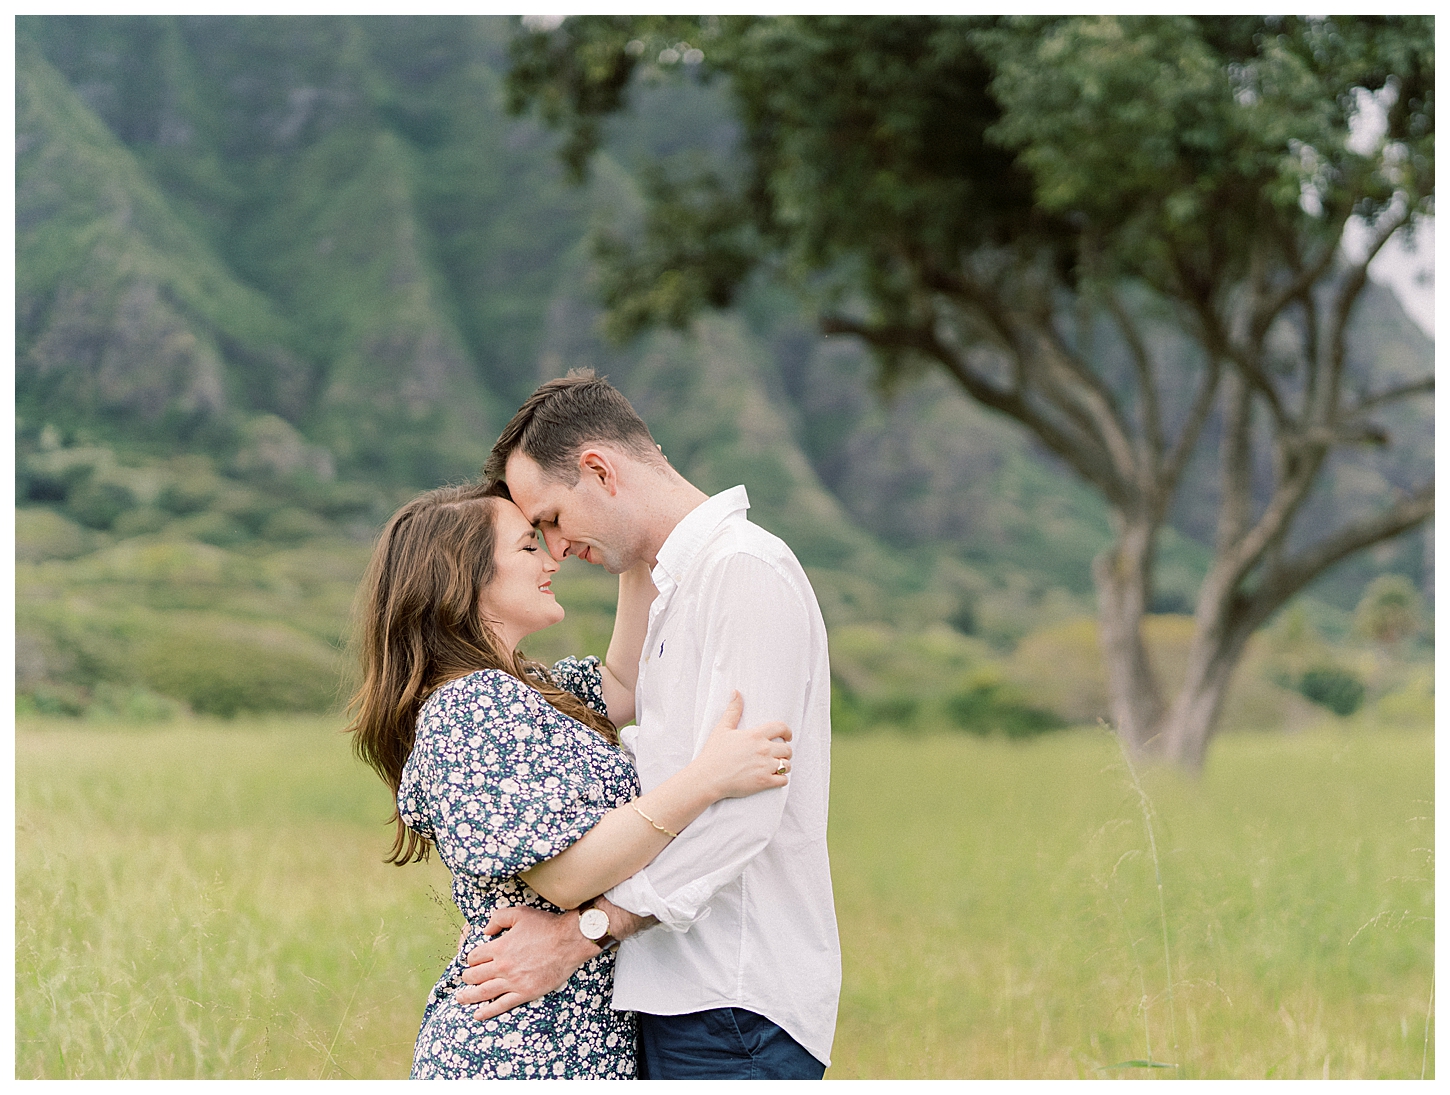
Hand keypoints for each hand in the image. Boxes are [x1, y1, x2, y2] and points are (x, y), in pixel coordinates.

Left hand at [455, 906, 599, 1021]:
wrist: (569, 941)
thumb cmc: (546, 926)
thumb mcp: (519, 914)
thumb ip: (498, 918)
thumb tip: (485, 930)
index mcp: (499, 947)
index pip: (474, 957)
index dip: (470, 959)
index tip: (472, 962)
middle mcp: (502, 966)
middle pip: (475, 976)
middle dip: (467, 978)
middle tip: (465, 980)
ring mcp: (513, 981)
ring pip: (483, 992)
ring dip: (469, 997)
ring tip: (461, 999)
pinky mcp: (525, 993)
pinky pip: (501, 1005)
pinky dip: (487, 1011)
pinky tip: (478, 1015)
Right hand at [694, 690, 791, 799]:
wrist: (708, 778)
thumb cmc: (713, 754)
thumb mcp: (722, 729)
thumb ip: (733, 710)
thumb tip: (736, 692)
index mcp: (755, 735)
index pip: (781, 728)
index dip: (787, 732)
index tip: (787, 737)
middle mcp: (763, 749)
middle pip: (787, 749)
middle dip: (785, 751)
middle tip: (779, 755)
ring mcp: (765, 766)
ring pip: (787, 765)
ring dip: (784, 766)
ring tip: (777, 767)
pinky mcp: (764, 782)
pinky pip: (783, 780)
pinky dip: (781, 780)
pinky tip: (774, 778)